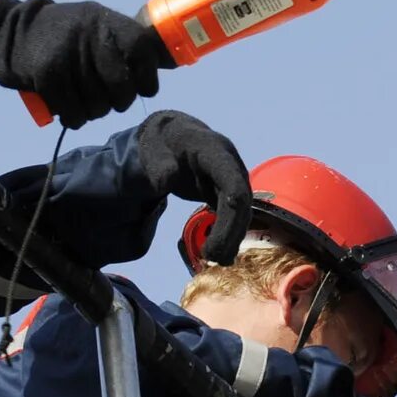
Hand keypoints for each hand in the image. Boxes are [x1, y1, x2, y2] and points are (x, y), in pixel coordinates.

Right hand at [0, 0, 168, 126]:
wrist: (8, 31)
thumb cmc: (60, 35)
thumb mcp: (93, 25)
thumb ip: (122, 41)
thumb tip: (166, 62)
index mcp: (104, 20)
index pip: (141, 50)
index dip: (147, 75)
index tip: (143, 87)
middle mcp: (88, 33)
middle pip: (121, 85)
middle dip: (120, 101)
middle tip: (111, 102)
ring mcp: (67, 53)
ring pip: (97, 104)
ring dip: (95, 113)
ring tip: (87, 106)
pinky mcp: (47, 73)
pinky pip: (73, 111)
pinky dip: (75, 119)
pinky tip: (71, 114)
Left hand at [133, 112, 251, 263]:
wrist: (171, 137)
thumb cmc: (162, 144)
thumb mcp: (154, 151)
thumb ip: (160, 165)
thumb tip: (166, 179)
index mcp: (214, 150)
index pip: (233, 180)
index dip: (234, 207)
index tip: (224, 234)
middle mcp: (231, 163)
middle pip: (241, 200)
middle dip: (231, 231)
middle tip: (214, 257)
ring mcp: (233, 177)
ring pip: (242, 210)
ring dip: (233, 236)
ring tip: (217, 259)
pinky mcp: (229, 190)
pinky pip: (235, 213)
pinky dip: (229, 233)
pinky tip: (221, 253)